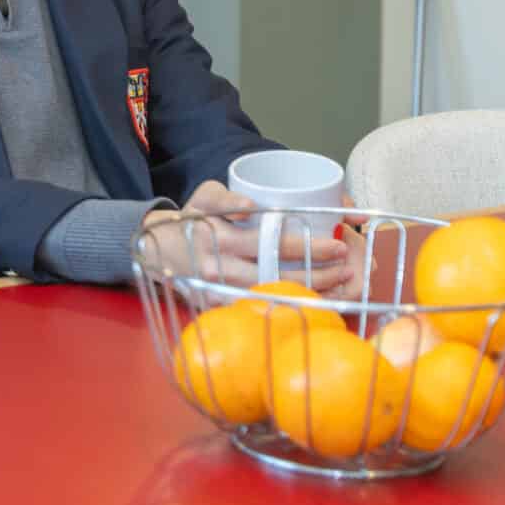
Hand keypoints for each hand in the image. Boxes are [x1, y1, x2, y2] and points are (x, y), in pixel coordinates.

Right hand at [146, 179, 355, 292]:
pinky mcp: (221, 306)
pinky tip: (314, 303)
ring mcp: (222, 290)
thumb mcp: (203, 197)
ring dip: (310, 292)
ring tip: (342, 288)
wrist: (155, 250)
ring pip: (274, 294)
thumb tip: (251, 203)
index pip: (272, 243)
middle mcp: (224, 267)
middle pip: (280, 272)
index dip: (308, 247)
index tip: (338, 243)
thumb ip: (225, 196)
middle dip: (319, 272)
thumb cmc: (191, 220)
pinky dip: (289, 306)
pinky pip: (260, 308)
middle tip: (348, 267)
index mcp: (222, 237)